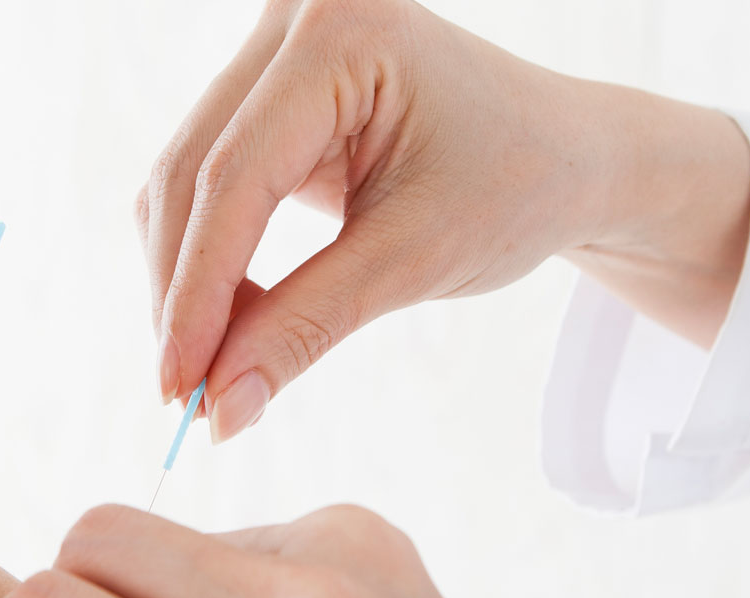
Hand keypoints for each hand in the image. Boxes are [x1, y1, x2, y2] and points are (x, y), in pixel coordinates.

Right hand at [139, 0, 749, 440]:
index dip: (198, 291)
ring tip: (213, 371)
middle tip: (188, 395)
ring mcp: (274, 49)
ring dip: (188, 281)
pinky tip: (232, 321)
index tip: (181, 386)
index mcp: (343, 32)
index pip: (234, 178)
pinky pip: (206, 181)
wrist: (568, 155)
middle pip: (192, 174)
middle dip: (184, 293)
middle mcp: (294, 18)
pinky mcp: (267, 88)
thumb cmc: (517, 186)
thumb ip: (305, 327)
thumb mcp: (414, 261)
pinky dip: (211, 257)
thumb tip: (220, 407)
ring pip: (183, 182)